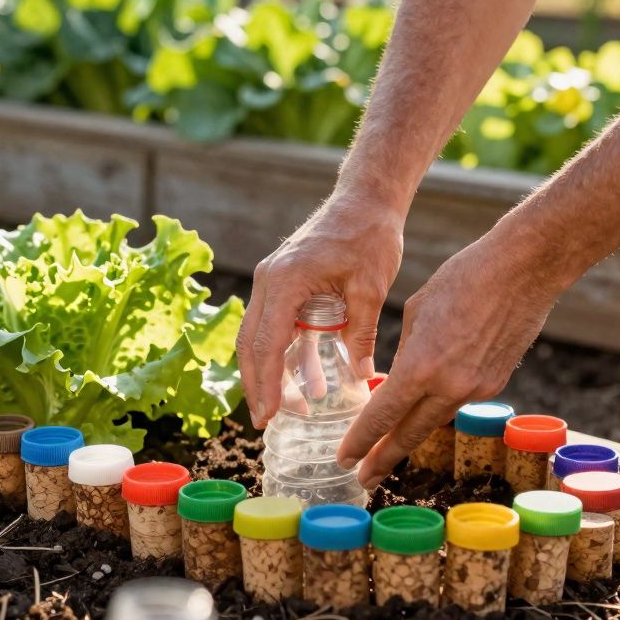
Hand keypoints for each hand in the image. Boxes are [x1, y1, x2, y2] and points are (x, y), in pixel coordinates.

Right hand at [237, 187, 405, 427]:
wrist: (365, 198)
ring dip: (273, 372)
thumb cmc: (369, 235)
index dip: (267, 385)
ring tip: (295, 407)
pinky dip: (287, 353)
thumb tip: (361, 377)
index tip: (268, 416)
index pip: (266, 344)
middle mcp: (269, 281)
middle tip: (269, 421)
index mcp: (286, 282)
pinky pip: (276, 324)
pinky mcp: (283, 282)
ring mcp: (272, 280)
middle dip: (259, 386)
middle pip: (251, 344)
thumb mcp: (369, 288)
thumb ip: (359, 334)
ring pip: (259, 337)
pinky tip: (310, 378)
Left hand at [337, 231, 560, 488]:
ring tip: (388, 451)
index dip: (361, 441)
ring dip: (409, 437)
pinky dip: (437, 408)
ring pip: (434, 421)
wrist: (525, 269)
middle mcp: (450, 386)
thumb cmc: (464, 277)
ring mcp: (476, 388)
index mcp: (421, 366)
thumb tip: (399, 376)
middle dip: (383, 459)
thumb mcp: (417, 312)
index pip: (382, 416)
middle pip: (409, 434)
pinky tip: (424, 409)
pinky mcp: (496, 383)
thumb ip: (406, 351)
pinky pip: (457, 402)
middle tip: (363, 479)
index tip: (344, 459)